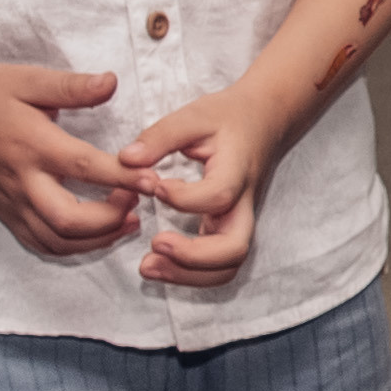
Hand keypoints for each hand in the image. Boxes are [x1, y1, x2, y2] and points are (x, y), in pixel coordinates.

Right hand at [0, 58, 142, 261]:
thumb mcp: (29, 79)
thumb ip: (72, 86)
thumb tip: (113, 82)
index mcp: (30, 143)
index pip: (83, 166)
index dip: (122, 177)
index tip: (153, 178)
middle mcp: (20, 179)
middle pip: (67, 218)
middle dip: (110, 218)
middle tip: (138, 200)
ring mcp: (10, 201)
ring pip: (55, 240)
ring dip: (97, 239)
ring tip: (128, 221)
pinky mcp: (5, 212)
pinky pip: (39, 242)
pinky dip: (72, 246)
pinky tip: (97, 233)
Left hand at [121, 78, 291, 282]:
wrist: (265, 120)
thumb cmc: (228, 118)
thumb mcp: (194, 116)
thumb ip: (159, 137)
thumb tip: (126, 160)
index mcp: (237, 171)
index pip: (218, 195)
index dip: (184, 198)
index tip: (155, 186)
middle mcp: (244, 203)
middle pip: (234, 248)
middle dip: (192, 257)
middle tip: (154, 244)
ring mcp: (240, 220)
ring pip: (228, 266)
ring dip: (189, 275)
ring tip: (148, 265)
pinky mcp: (229, 228)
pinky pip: (219, 264)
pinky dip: (192, 274)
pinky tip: (161, 264)